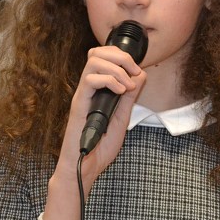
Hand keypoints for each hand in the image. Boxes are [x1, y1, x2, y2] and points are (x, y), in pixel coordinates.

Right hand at [54, 44, 145, 188]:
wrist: (85, 167)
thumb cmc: (100, 147)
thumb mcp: (123, 117)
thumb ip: (129, 97)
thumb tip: (140, 75)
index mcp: (98, 89)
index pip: (103, 56)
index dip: (122, 56)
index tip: (137, 70)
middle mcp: (88, 89)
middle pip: (96, 52)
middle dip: (120, 56)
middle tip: (133, 71)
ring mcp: (83, 95)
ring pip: (93, 61)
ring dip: (116, 68)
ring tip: (127, 85)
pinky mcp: (79, 105)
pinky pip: (90, 80)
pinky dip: (109, 81)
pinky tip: (119, 92)